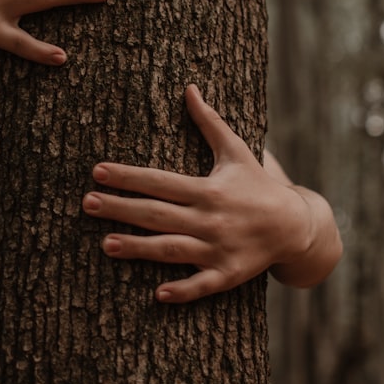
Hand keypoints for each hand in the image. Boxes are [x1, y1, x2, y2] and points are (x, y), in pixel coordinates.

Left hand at [82, 84, 322, 302]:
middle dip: (121, 208)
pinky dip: (183, 290)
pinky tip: (158, 294)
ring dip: (139, 248)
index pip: (159, 181)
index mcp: (207, 189)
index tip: (97, 171)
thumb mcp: (235, 151)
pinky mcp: (228, 274)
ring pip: (172, 249)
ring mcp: (218, 248)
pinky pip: (203, 285)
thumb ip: (209, 122)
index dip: (128, 176)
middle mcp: (210, 218)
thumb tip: (189, 88)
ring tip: (105, 244)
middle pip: (158, 213)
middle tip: (87, 203)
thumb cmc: (258, 185)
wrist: (295, 226)